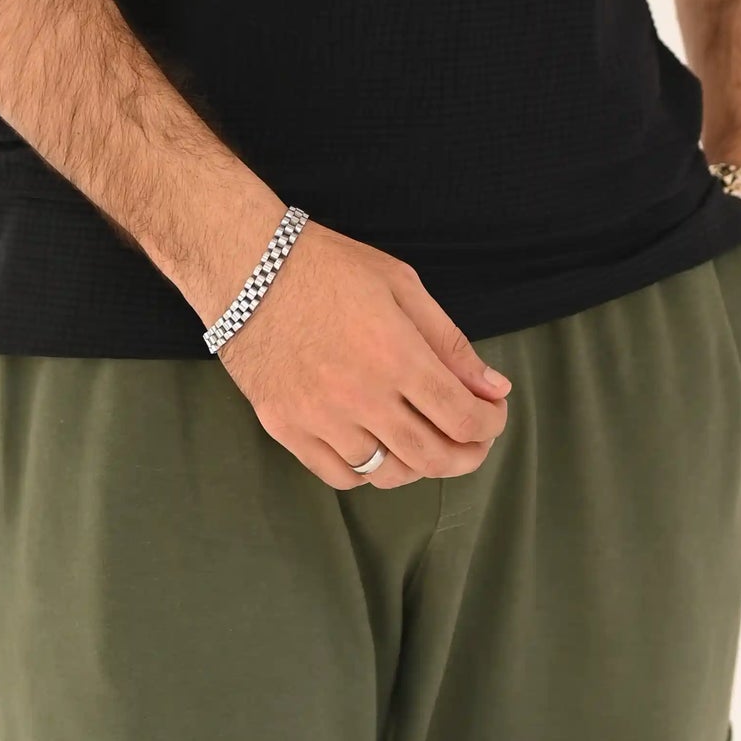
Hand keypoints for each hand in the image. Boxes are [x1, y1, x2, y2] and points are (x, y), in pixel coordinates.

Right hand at [215, 216, 513, 490]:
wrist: (246, 266)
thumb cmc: (327, 265)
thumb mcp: (400, 284)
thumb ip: (449, 342)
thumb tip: (493, 388)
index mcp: (397, 356)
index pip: (462, 417)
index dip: (489, 424)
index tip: (493, 414)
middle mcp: (362, 397)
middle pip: (432, 457)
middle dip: (467, 455)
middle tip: (474, 441)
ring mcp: (321, 419)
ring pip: (388, 473)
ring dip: (419, 465)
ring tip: (426, 442)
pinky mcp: (287, 430)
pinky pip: (341, 475)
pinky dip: (369, 471)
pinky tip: (377, 448)